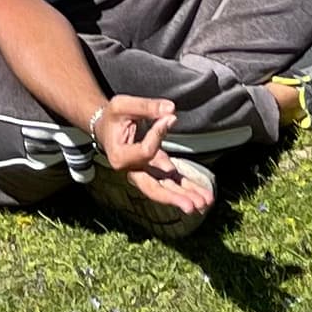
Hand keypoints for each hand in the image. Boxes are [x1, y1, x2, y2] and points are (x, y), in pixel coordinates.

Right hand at [88, 95, 212, 217]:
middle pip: (153, 188)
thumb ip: (146, 107)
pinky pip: (172, 181)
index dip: (158, 134)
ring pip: (166, 188)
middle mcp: (132, 170)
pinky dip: (188, 188)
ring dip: (186, 196)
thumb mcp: (122, 105)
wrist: (106, 129)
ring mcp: (145, 173)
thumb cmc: (113, 117)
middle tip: (191, 206)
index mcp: (120, 156)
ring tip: (205, 203)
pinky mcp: (156, 169)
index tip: (168, 117)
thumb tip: (170, 110)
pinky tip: (204, 196)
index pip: (146, 152)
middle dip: (173, 197)